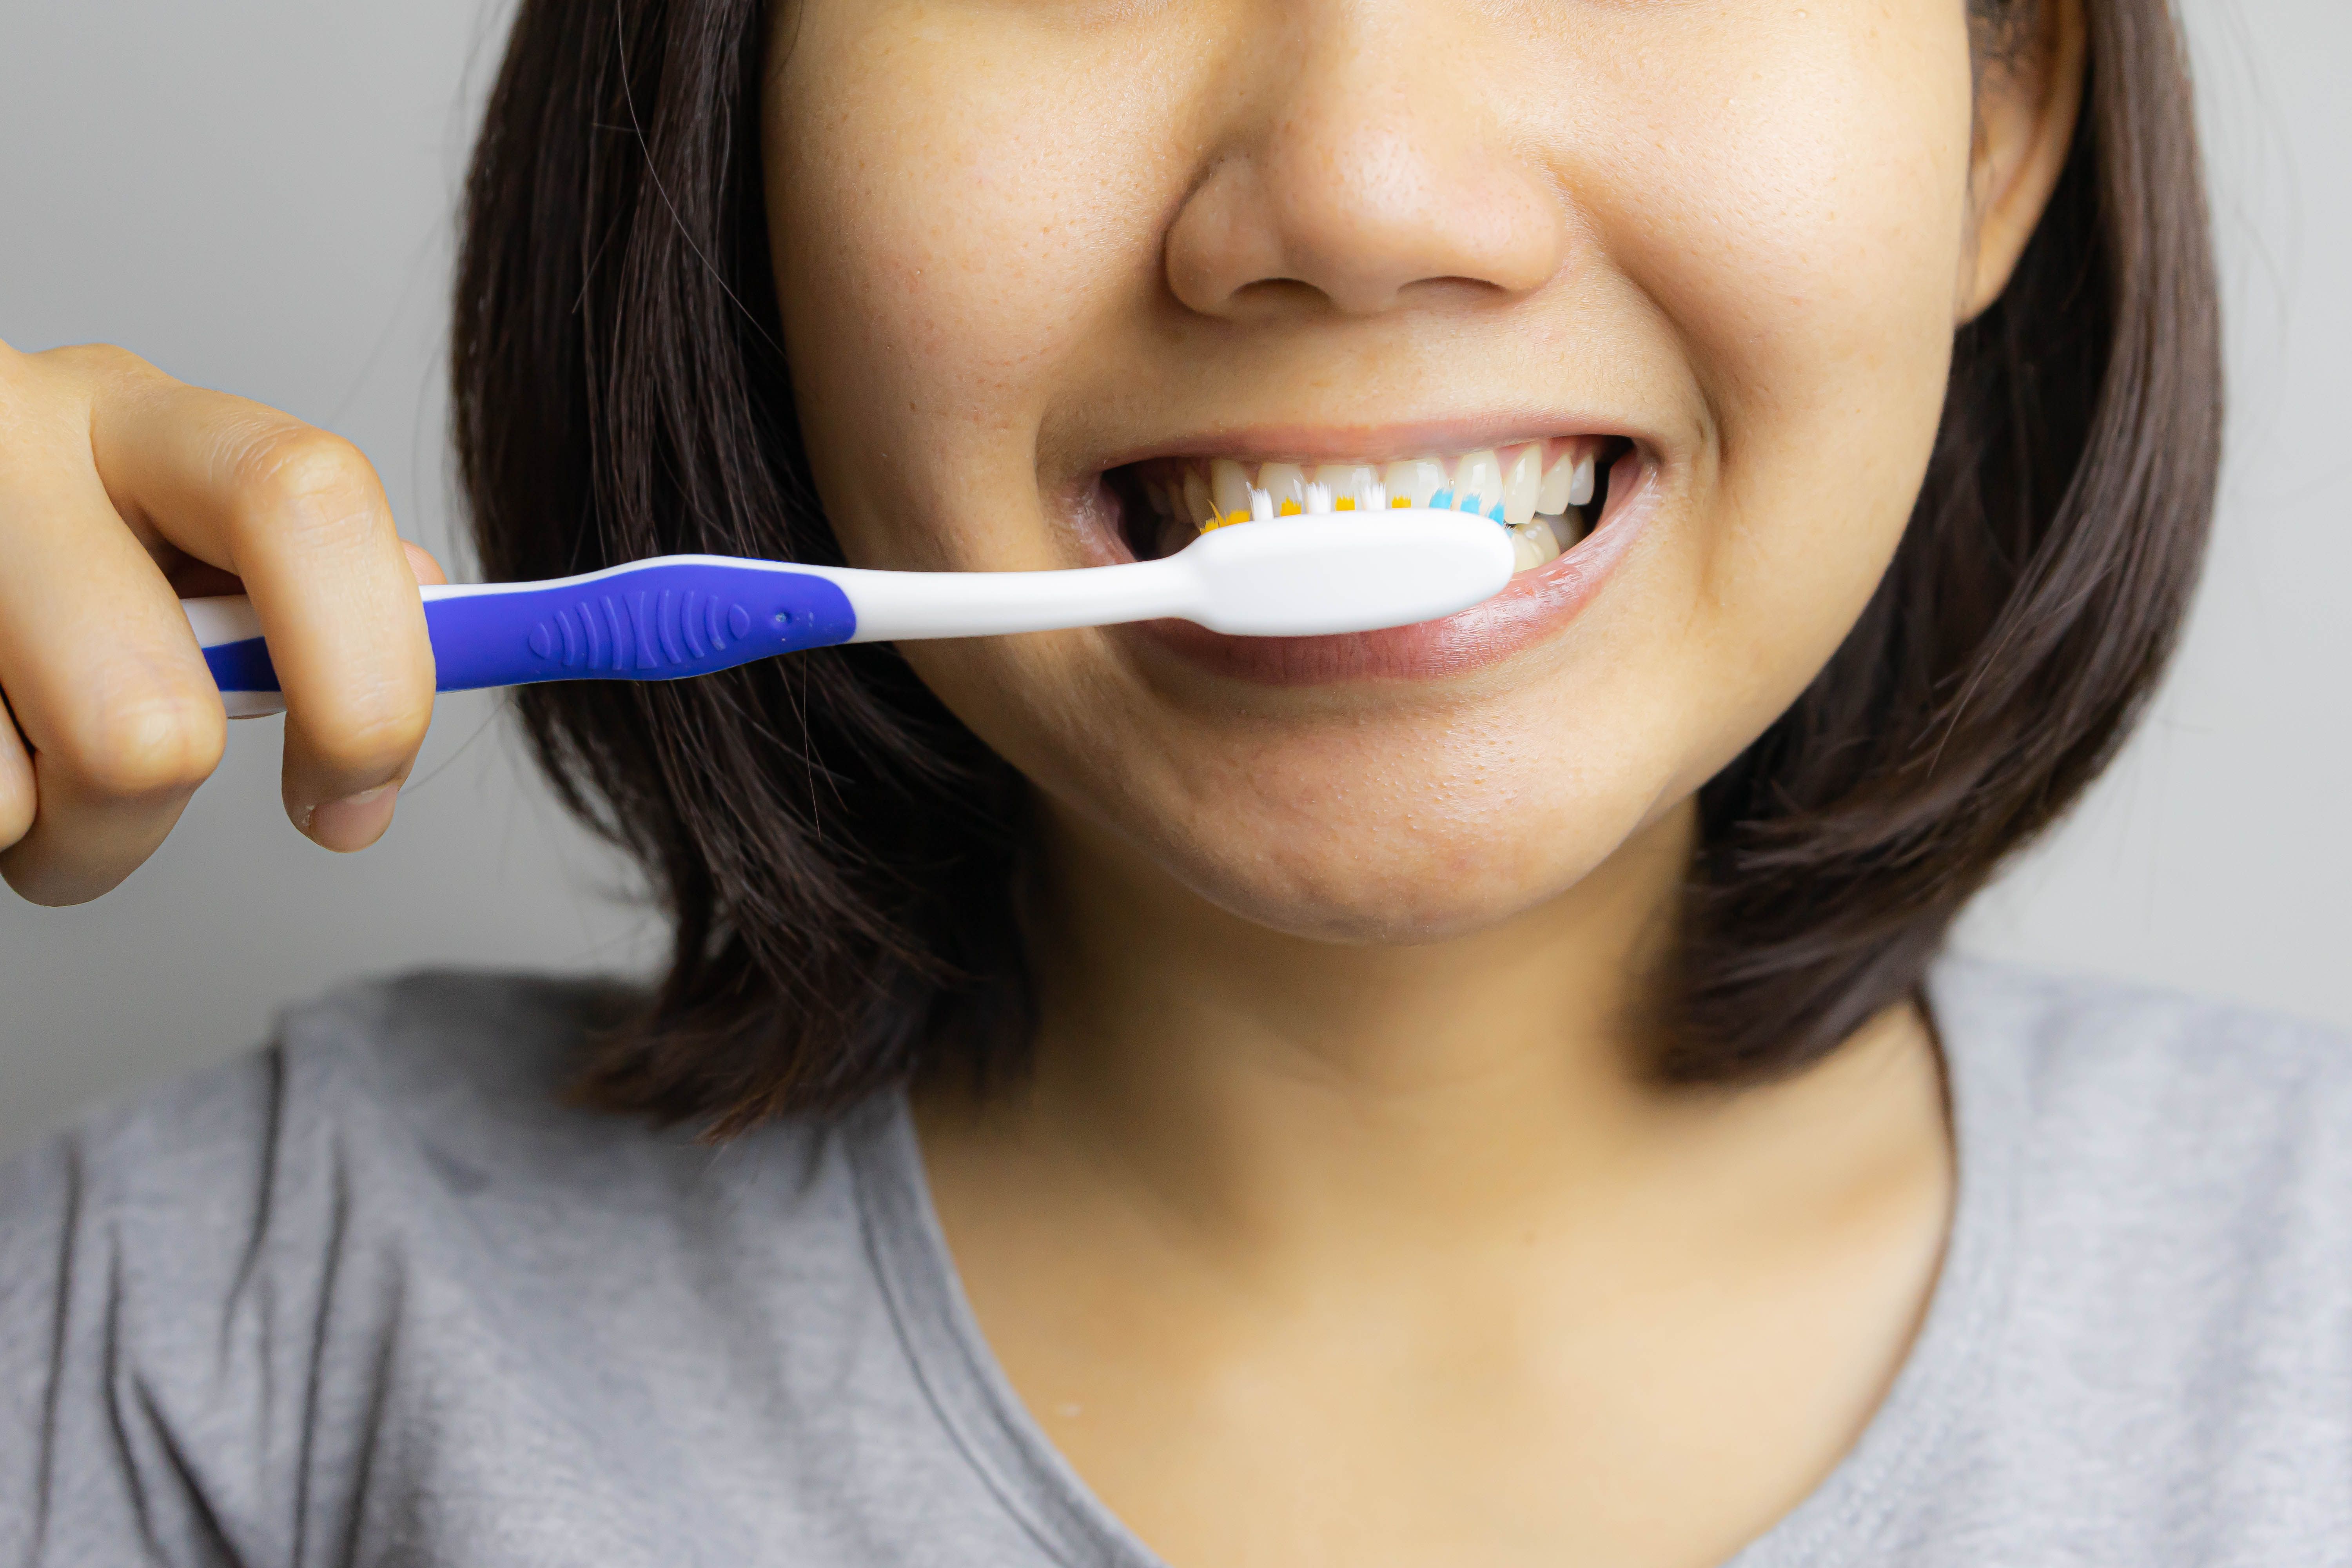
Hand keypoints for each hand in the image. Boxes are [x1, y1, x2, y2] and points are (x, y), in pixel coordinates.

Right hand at [0, 338, 441, 905]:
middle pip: (153, 718)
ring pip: (33, 792)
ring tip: (19, 766)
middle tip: (122, 808)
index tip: (353, 804)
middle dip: (151, 808)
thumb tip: (429, 603)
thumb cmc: (34, 554)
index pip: (310, 505)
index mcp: (138, 414)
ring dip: (50, 835)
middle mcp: (16, 437)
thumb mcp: (165, 519)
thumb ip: (300, 564)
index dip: (369, 683)